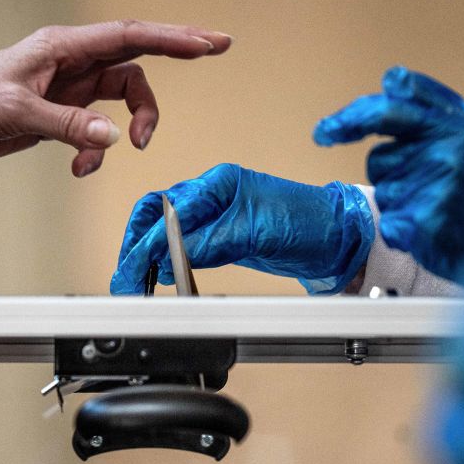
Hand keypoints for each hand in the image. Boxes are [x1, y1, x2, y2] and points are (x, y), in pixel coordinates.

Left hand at [0, 20, 231, 176]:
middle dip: (174, 59)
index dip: (174, 37)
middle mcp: (69, 62)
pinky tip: (79, 169)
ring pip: (121, 99)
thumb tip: (114, 137)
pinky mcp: (57, 116)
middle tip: (214, 53)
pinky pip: (96, 132)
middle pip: (136, 60)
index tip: (209, 41)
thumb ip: (69, 125)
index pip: (130, 36)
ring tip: (127, 148)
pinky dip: (96, 153)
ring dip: (130, 125)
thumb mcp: (17, 113)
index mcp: (61, 46)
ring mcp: (66, 89)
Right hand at [109, 163, 373, 294]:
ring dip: (144, 254)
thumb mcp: (256, 232)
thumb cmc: (307, 221)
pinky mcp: (221, 236)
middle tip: (126, 278)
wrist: (337, 237)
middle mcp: (212, 194)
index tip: (138, 269)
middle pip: (155, 214)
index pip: (169, 211)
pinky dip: (163, 260)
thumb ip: (211, 242)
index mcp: (219, 183)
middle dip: (135, 246)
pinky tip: (156, 275)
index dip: (149, 242)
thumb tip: (170, 256)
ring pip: (163, 229)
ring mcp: (215, 215)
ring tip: (133, 281)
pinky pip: (182, 245)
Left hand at [313, 67, 463, 283]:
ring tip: (439, 208)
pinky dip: (403, 231)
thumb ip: (432, 104)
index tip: (326, 132)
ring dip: (401, 203)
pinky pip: (389, 223)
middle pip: (378, 158)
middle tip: (425, 186)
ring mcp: (436, 186)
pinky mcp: (426, 222)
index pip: (389, 107)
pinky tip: (433, 229)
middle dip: (390, 173)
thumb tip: (390, 80)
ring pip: (383, 192)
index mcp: (456, 123)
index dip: (351, 118)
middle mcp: (446, 149)